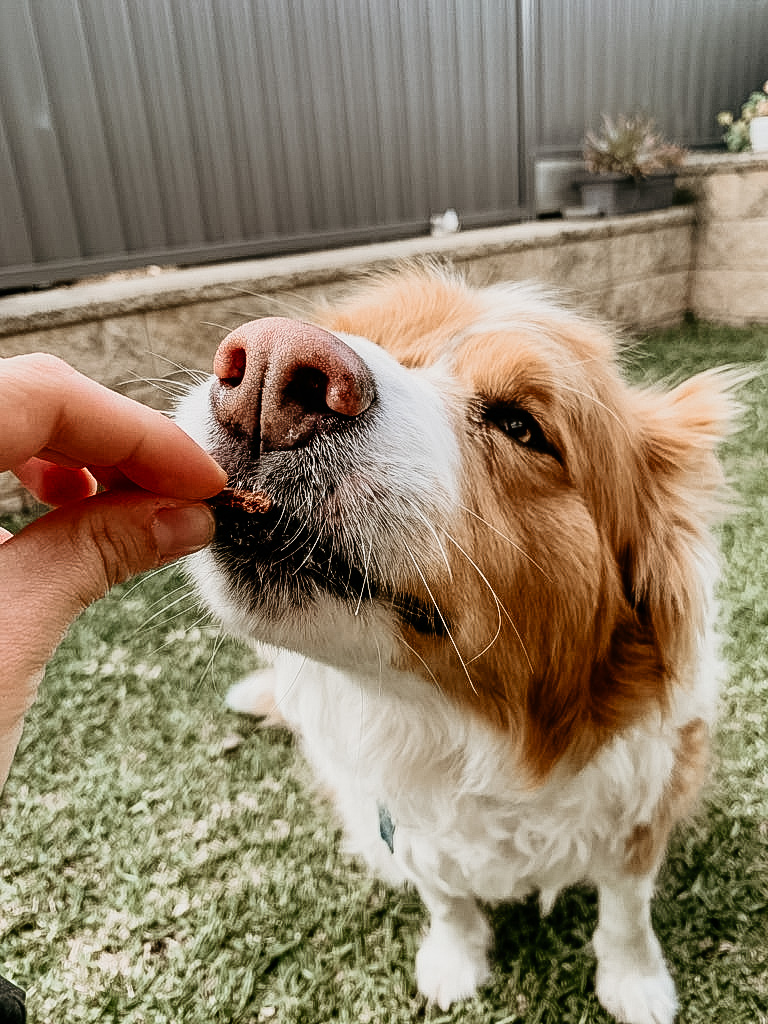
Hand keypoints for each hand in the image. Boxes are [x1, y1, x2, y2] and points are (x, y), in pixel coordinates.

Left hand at [0, 354, 226, 789]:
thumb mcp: (1, 644)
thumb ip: (95, 552)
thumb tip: (182, 513)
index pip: (34, 396)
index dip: (136, 431)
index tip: (200, 480)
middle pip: (11, 399)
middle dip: (109, 442)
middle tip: (177, 494)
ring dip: (63, 455)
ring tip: (120, 508)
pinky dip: (15, 479)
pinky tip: (53, 515)